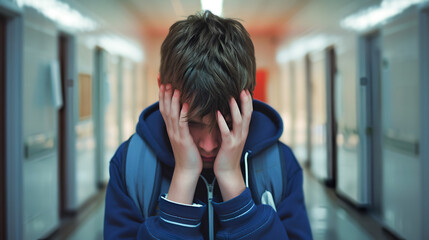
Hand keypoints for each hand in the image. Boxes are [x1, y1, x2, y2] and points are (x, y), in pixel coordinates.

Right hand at [159, 84, 201, 203]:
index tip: (162, 82)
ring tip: (175, 88)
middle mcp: (171, 130)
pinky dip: (183, 113)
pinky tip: (185, 104)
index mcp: (171, 129)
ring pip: (172, 115)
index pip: (164, 109)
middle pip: (165, 109)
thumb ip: (183, 125)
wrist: (187, 171)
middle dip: (165, 95)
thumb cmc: (188, 154)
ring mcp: (176, 135)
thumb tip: (185, 113)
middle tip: (165, 80)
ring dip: (173, 101)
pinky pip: (182, 124)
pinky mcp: (183, 140)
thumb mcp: (184, 137)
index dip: (162, 96)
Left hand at [214, 90, 252, 200]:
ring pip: (239, 121)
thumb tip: (228, 112)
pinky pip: (226, 132)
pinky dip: (223, 122)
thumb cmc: (227, 153)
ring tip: (231, 97)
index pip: (249, 112)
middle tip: (243, 88)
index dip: (248, 100)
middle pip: (247, 114)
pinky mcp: (229, 145)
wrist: (227, 172)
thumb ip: (232, 125)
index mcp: (243, 131)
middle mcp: (243, 133)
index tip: (245, 88)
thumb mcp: (232, 137)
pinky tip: (218, 113)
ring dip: (235, 108)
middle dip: (246, 101)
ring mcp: (237, 139)